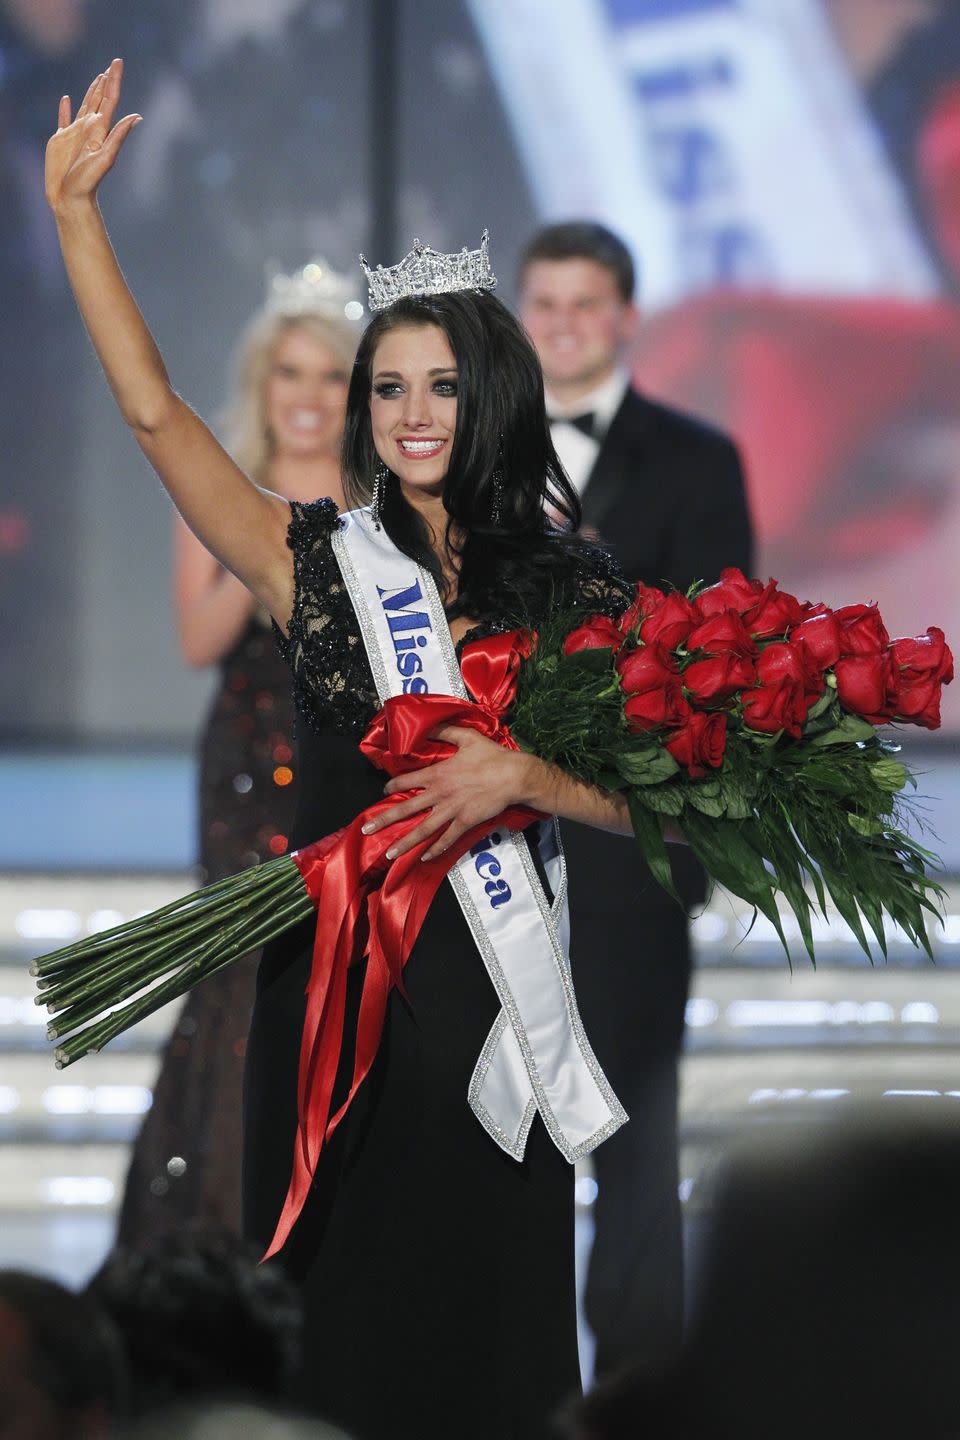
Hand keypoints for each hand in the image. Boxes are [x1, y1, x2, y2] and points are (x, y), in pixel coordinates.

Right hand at [45, 58, 140, 215]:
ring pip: (84, 106)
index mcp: (100, 130)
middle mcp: (89, 129)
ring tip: (98, 77)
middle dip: (106, 81)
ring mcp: (75, 134)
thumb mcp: (105, 158)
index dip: (114, 81)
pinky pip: (63, 119)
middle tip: (113, 64)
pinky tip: (65, 99)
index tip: (117, 62)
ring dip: (91, 91)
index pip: (109, 100)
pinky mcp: (60, 140)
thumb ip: (118, 136)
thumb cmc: (87, 182)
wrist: (70, 199)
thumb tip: (136, 117)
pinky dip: (64, 109)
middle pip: (99, 99)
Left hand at [362, 726, 535, 862]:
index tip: (383, 792)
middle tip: (367, 830)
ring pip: (424, 830)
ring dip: (405, 843)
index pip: (407, 781)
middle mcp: (440, 794)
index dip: (392, 786)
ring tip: (390, 854)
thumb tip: (427, 723)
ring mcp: (452, 810)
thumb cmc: (492, 755)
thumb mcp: (467, 736)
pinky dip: (436, 849)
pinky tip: (424, 857)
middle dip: (385, 820)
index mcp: (438, 773)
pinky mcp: (466, 822)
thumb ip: (444, 731)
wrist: (514, 775)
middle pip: (407, 809)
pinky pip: (448, 838)